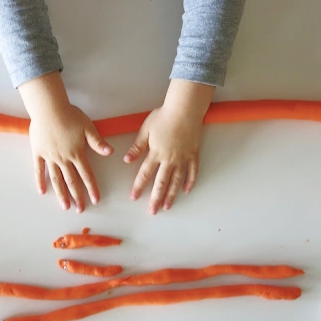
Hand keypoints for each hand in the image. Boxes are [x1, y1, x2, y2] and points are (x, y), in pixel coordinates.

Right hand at [19, 72, 113, 211]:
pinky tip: (42, 192)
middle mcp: (63, 158)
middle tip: (80, 209)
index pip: (86, 175)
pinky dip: (40, 181)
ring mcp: (50, 157)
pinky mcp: (38, 153)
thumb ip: (98, 142)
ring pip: (56, 179)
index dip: (91, 188)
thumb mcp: (88, 127)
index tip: (95, 200)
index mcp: (77, 153)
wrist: (48, 108)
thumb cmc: (69, 115)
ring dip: (61, 194)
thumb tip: (111, 153)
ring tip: (65, 206)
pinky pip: (39, 170)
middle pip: (71, 181)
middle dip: (77, 197)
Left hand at [124, 80, 214, 213]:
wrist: (185, 108)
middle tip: (152, 211)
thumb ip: (137, 147)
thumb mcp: (145, 130)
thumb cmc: (163, 116)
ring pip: (176, 181)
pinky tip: (186, 190)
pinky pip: (193, 171)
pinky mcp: (193, 154)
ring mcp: (183, 158)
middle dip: (155, 198)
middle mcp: (169, 159)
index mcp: (155, 153)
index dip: (138, 187)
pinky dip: (190, 181)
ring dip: (171, 195)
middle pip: (161, 183)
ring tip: (167, 206)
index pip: (144, 174)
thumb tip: (127, 160)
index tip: (133, 197)